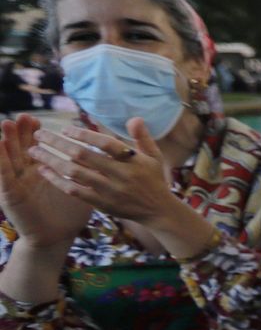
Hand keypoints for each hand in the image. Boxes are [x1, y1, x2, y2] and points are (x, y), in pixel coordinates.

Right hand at [0, 117, 92, 246]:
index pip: (38, 148)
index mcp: (42, 171)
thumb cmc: (69, 214)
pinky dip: (1, 161)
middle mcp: (27, 175)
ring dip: (7, 141)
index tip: (37, 118)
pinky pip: (4, 176)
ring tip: (6, 124)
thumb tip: (102, 154)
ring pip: (10, 158)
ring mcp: (18, 184)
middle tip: (23, 117)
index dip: (36, 133)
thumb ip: (87, 170)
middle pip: (21, 148)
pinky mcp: (11, 195)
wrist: (55, 238)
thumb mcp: (81, 187)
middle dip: (21, 132)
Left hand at [30, 122, 191, 230]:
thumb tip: (134, 118)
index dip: (85, 135)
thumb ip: (142, 137)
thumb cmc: (154, 179)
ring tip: (34, 151)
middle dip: (58, 143)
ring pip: (74, 173)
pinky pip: (74, 191)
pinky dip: (57, 180)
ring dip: (52, 160)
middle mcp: (121, 175)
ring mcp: (109, 191)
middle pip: (84, 156)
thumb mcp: (154, 157)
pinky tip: (44, 170)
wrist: (157, 212)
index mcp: (134, 161)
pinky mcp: (101, 204)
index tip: (65, 129)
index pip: (106, 144)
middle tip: (39, 135)